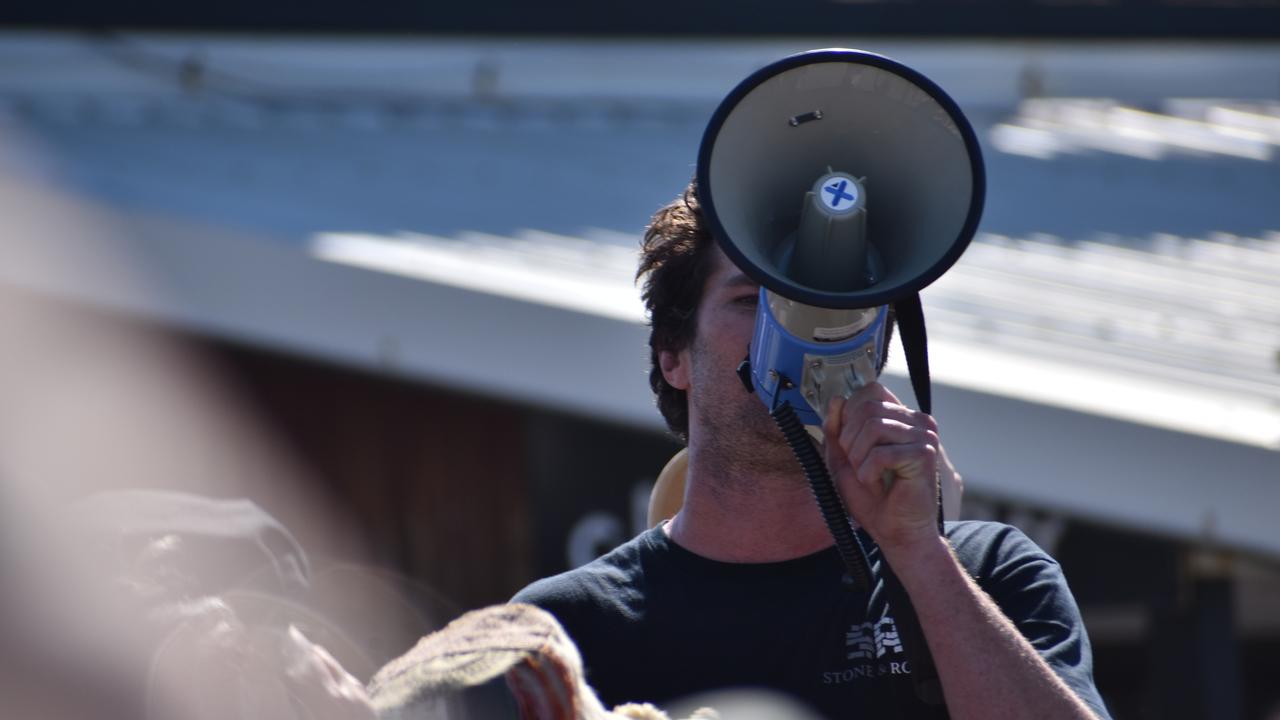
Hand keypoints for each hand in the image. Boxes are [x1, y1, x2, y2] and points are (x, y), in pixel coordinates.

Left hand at [822, 382, 940, 553]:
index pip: (870, 391)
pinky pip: (880, 453)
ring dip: (858, 458)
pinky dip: (868, 473)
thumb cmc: (872, 499)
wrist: (896, 533)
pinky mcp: (924, 455)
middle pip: (866, 408)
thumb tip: (837, 399)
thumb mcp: (843, 459)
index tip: (849, 444)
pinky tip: (878, 485)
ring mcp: (924, 436)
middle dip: (849, 441)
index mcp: (901, 418)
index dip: (850, 414)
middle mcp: (917, 421)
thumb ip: (836, 430)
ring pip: (872, 427)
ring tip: (868, 477)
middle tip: (859, 467)